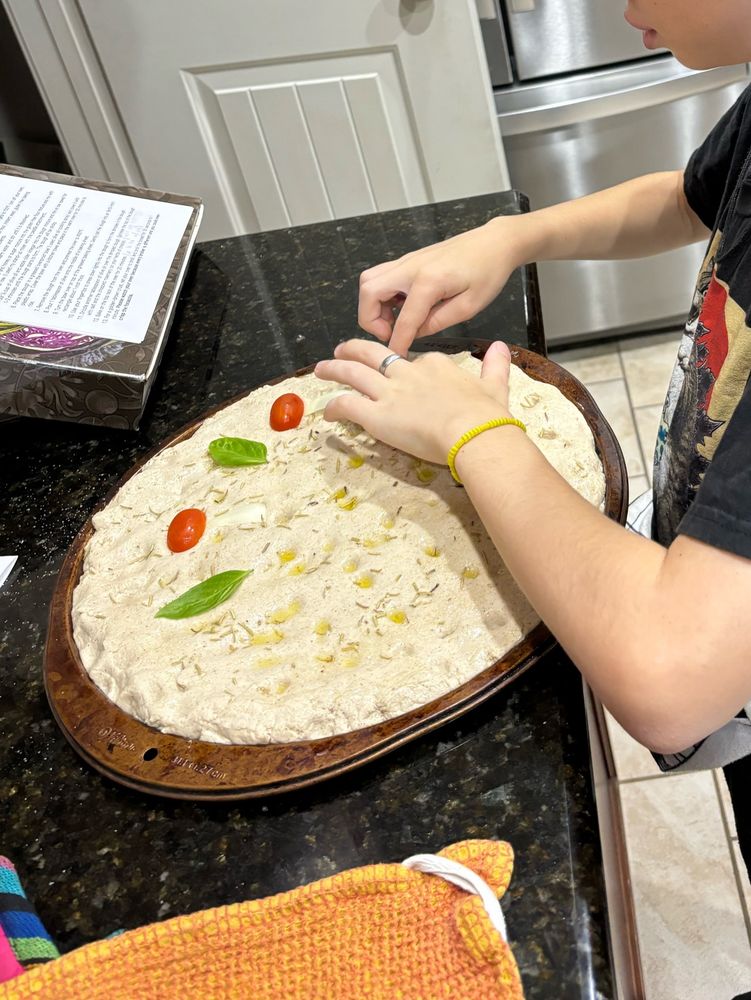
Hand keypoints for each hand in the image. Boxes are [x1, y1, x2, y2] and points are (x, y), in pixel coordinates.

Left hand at [314, 339, 513, 464]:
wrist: (474, 434)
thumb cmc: (487, 416)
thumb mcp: (496, 385)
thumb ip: (495, 366)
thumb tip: (502, 348)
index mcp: (435, 365)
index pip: (415, 360)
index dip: (404, 365)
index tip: (400, 372)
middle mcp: (408, 373)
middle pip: (374, 355)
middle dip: (355, 350)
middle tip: (342, 350)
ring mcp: (391, 393)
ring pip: (353, 374)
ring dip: (334, 370)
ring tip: (321, 370)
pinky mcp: (377, 416)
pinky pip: (348, 405)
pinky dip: (335, 406)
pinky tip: (328, 412)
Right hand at [358, 217, 525, 355]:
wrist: (494, 243)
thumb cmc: (488, 272)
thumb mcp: (469, 306)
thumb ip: (438, 322)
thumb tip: (415, 334)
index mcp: (430, 280)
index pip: (403, 320)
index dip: (396, 344)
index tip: (396, 359)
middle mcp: (411, 267)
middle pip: (368, 291)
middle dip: (371, 320)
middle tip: (390, 333)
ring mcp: (407, 260)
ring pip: (369, 281)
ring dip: (373, 305)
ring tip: (394, 321)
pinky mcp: (408, 260)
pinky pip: (380, 276)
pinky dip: (381, 295)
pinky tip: (401, 307)